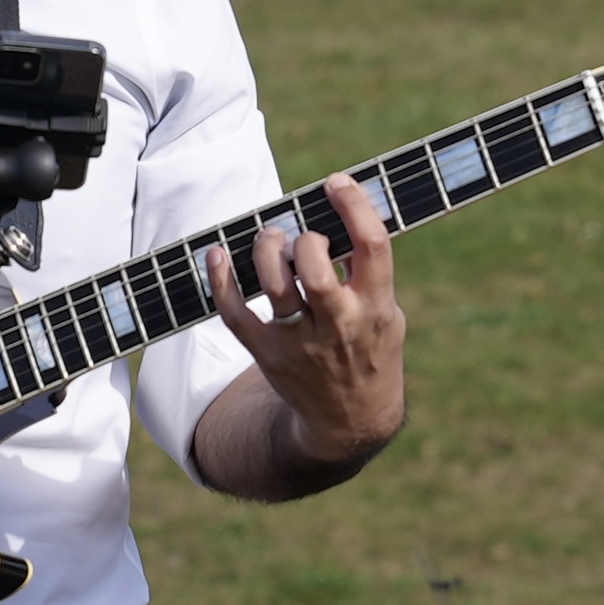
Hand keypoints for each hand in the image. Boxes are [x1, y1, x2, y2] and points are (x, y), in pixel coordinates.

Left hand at [203, 172, 405, 480]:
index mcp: (376, 306)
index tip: (336, 183)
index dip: (353, 206)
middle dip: (305, 240)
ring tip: (271, 240)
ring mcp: (301, 342)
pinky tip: (217, 255)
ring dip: (267, 250)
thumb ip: (367, 271)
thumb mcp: (386, 312)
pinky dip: (220, 281)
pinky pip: (235, 314)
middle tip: (302, 238)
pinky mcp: (268, 355)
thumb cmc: (369, 348)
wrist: (350, 420)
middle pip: (315, 268)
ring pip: (275, 286)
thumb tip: (340, 211)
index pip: (372, 245)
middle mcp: (339, 325)